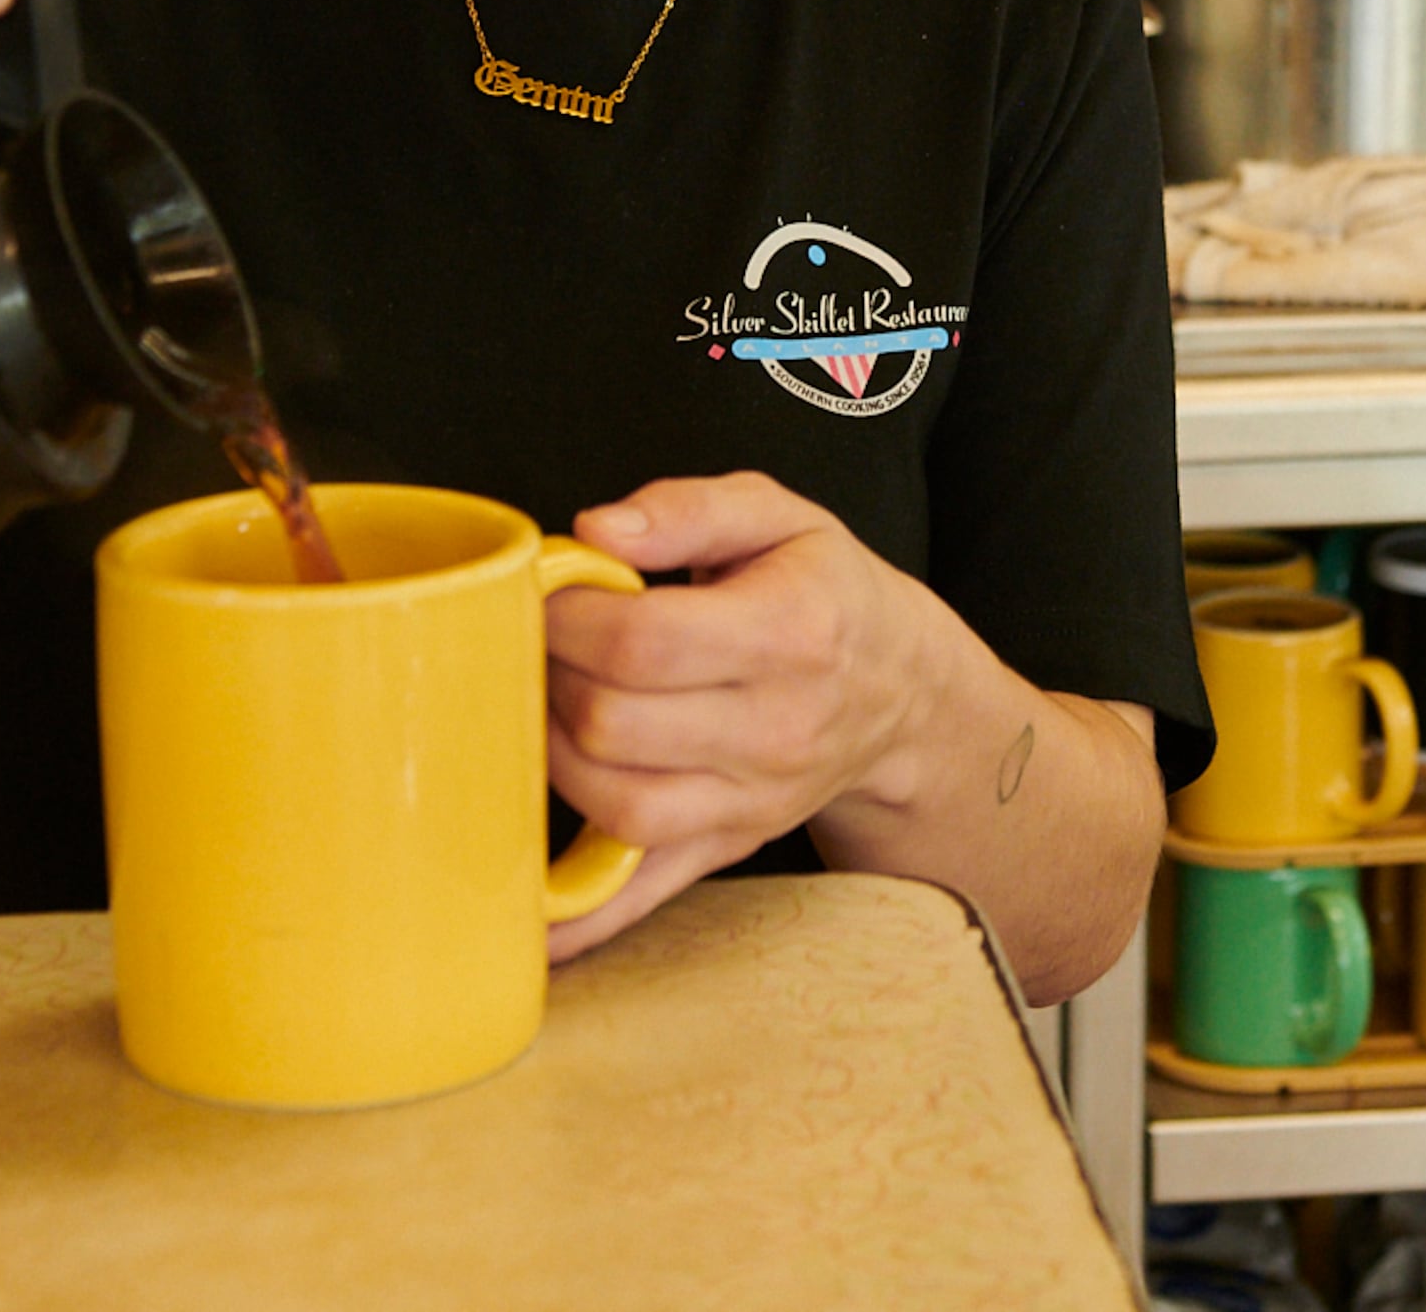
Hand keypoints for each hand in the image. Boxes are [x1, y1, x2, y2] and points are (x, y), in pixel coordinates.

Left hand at [539, 472, 951, 966]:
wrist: (901, 689)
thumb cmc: (823, 591)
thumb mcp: (778, 516)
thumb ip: (687, 510)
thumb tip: (596, 531)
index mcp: (788, 634)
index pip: (644, 644)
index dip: (567, 619)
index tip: (545, 593)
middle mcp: (776, 730)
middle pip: (618, 727)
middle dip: (550, 680)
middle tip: (536, 646)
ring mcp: (752, 801)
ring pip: (620, 807)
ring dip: (553, 760)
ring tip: (546, 708)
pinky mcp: (728, 845)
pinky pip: (644, 894)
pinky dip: (581, 915)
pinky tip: (523, 914)